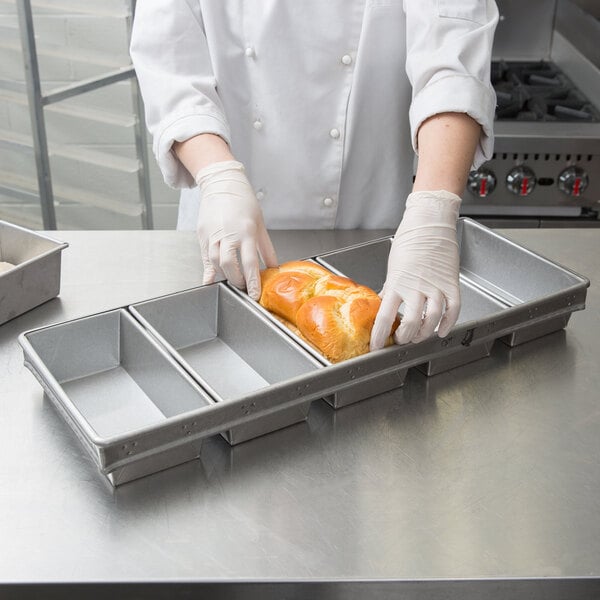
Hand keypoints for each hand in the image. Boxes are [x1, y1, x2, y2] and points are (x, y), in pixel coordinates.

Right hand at [195, 160, 277, 298]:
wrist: (222, 183)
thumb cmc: (243, 201)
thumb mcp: (260, 224)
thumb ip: (266, 249)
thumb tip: (274, 267)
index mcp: (246, 231)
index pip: (250, 262)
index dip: (252, 281)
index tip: (254, 294)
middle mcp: (228, 233)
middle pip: (229, 265)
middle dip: (237, 281)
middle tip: (244, 287)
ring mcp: (213, 233)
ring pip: (215, 262)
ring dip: (225, 275)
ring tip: (234, 280)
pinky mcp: (202, 234)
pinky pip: (205, 257)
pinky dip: (208, 270)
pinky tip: (211, 279)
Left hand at [370, 190, 461, 348]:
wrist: (429, 224)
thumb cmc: (409, 243)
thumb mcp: (392, 268)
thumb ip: (390, 290)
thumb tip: (382, 306)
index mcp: (396, 284)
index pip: (384, 316)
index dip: (379, 335)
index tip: (375, 346)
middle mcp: (415, 287)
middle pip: (410, 323)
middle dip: (404, 337)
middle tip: (401, 340)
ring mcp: (435, 286)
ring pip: (431, 320)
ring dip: (424, 333)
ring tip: (419, 336)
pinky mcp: (451, 284)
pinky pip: (453, 310)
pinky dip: (448, 324)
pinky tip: (441, 331)